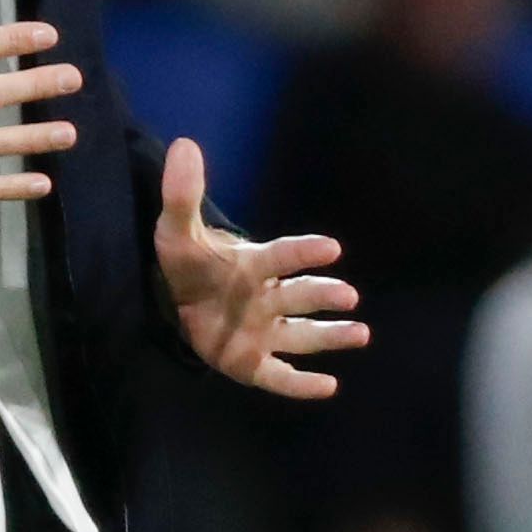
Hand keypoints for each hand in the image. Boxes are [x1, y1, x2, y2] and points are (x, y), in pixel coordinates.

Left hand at [151, 138, 366, 396]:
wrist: (170, 304)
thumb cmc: (187, 266)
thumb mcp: (177, 231)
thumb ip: (183, 194)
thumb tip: (184, 144)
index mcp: (251, 267)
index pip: (279, 257)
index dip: (302, 253)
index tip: (331, 247)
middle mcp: (265, 300)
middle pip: (298, 297)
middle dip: (322, 294)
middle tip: (348, 294)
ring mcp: (261, 333)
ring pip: (301, 335)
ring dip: (330, 335)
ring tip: (360, 333)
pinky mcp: (250, 364)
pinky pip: (280, 377)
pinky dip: (302, 385)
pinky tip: (329, 386)